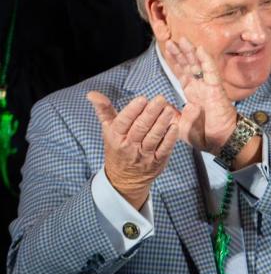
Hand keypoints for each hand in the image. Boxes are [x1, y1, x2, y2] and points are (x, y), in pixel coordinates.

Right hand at [88, 92, 177, 210]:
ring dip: (162, 123)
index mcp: (116, 137)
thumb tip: (92, 94)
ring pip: (153, 137)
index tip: (142, 99)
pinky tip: (175, 127)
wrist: (123, 179)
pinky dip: (170, 138)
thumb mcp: (108, 130)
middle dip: (151, 113)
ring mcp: (143, 155)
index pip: (123, 122)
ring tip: (169, 110)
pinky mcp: (157, 162)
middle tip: (161, 99)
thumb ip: (104, 110)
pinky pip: (164, 149)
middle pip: (140, 128)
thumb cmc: (117, 149)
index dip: (133, 110)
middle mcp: (129, 146)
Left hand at [164, 39, 238, 153]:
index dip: (175, 60)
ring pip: (199, 65)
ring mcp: (209, 87)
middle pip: (189, 65)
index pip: (182, 72)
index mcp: (192, 94)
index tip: (168, 47)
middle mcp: (201, 87)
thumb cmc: (205, 136)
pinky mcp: (217, 90)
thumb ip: (171, 114)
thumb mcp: (180, 126)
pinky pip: (211, 72)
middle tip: (172, 39)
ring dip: (191, 52)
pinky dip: (206, 60)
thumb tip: (161, 104)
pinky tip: (200, 49)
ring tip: (182, 39)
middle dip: (181, 52)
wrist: (221, 143)